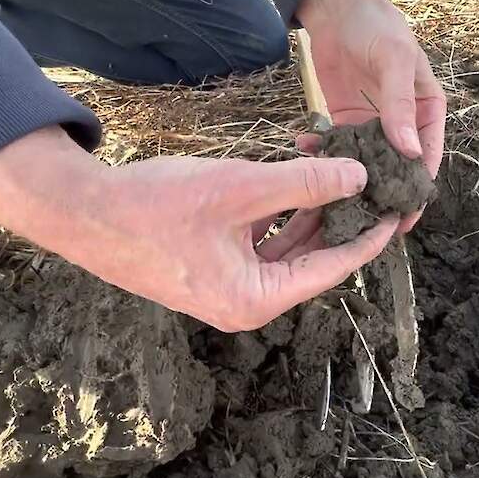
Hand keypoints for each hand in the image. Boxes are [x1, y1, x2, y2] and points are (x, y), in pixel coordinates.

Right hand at [0, 127, 397, 331]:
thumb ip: (304, 183)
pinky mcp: (208, 268)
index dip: (367, 238)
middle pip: (310, 261)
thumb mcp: (241, 188)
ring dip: (307, 214)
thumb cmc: (156, 205)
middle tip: (369, 188)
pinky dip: (276, 216)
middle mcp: (245, 302)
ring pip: (285, 250)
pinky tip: (289, 182)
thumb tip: (358, 177)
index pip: (331, 269)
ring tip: (333, 176)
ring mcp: (224, 287)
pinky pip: (258, 244)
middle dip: (338, 221)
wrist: (82, 212)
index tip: (396, 213)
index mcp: (256, 298)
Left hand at [296, 0, 446, 232]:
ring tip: (333, 203)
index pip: (429, 157)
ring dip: (350, 181)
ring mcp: (372, 126)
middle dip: (384, 196)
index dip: (419, 189)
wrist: (341, 8)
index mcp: (427, 112)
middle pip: (397, 169)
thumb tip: (412, 153)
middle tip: (367, 225)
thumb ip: (401, 105)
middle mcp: (402, 125)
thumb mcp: (395, 62)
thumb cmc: (379, 28)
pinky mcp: (344, 122)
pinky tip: (304, 155)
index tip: (407, 218)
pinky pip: (336, 146)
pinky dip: (321, 153)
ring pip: (365, 164)